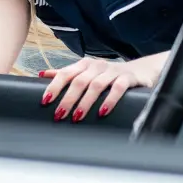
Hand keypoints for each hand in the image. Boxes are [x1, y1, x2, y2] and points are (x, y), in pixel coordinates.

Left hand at [38, 56, 161, 121]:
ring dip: (85, 102)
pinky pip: (118, 88)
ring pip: (96, 85)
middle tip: (59, 115)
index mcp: (84, 64)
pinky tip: (102, 112)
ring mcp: (113, 71)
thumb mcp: (86, 72)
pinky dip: (109, 100)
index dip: (54, 86)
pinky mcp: (128, 78)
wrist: (141, 70)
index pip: (65, 73)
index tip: (45, 101)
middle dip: (67, 99)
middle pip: (79, 81)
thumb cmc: (108, 75)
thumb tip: (41, 74)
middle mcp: (97, 66)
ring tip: (77, 117)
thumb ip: (66, 74)